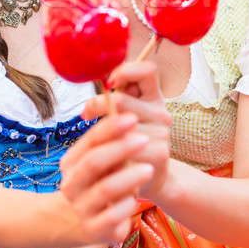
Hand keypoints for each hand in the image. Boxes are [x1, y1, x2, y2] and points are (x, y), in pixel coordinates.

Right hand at [59, 112, 153, 243]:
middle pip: (94, 162)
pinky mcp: (97, 231)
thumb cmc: (95, 182)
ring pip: (106, 190)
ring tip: (149, 169)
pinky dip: (127, 205)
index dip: (111, 128)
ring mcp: (83, 209)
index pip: (90, 141)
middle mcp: (72, 185)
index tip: (132, 117)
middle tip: (144, 139)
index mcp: (71, 163)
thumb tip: (129, 115)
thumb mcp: (95, 161)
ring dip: (129, 176)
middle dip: (120, 148)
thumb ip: (108, 143)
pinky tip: (136, 199)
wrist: (78, 222)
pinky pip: (114, 217)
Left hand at [83, 61, 170, 200]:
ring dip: (100, 132)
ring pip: (118, 125)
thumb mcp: (128, 115)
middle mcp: (161, 113)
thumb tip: (98, 81)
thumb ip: (119, 98)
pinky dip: (108, 150)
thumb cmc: (131, 141)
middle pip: (120, 99)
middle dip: (96, 104)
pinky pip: (122, 147)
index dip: (126, 70)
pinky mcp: (158, 154)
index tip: (108, 83)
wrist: (152, 178)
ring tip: (97, 140)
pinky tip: (105, 156)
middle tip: (87, 114)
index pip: (148, 69)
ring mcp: (162, 134)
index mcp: (154, 97)